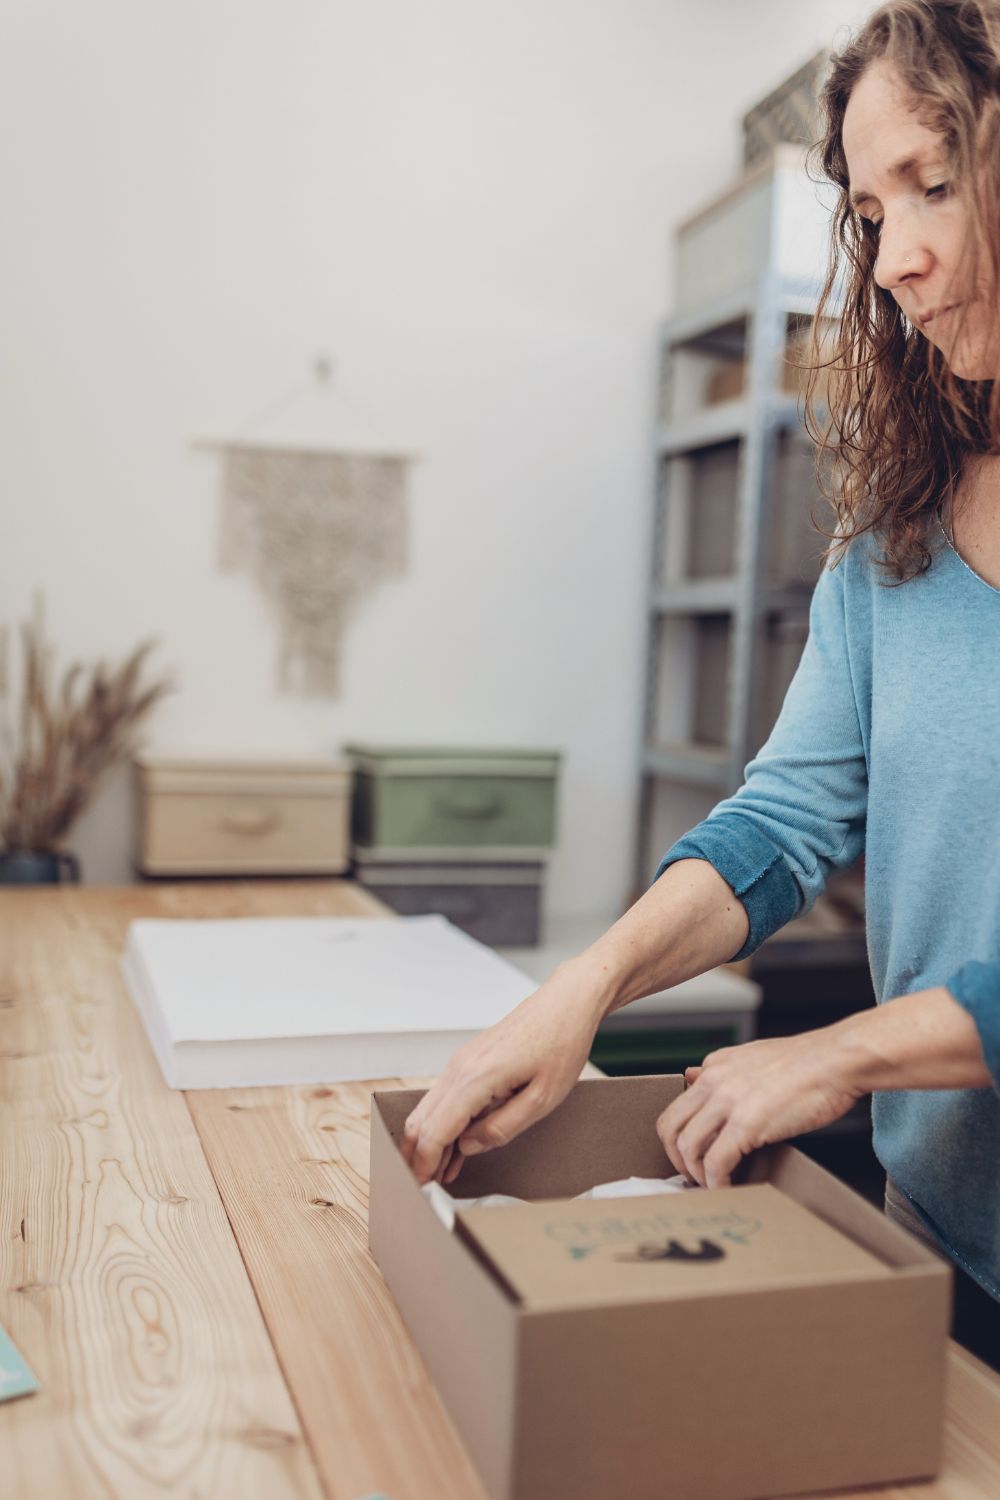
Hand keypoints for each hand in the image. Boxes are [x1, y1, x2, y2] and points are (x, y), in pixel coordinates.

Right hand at [401, 960, 601, 1185]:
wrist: (565, 1003)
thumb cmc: (561, 1045)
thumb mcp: (542, 1099)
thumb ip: (502, 1128)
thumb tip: (467, 1147)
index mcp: (476, 1078)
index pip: (436, 1130)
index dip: (425, 1163)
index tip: (421, 1189)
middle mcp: (460, 1068)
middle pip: (423, 1120)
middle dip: (418, 1156)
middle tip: (422, 1189)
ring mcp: (462, 1061)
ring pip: (429, 1109)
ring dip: (429, 1142)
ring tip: (437, 1175)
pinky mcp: (469, 1060)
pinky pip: (445, 1097)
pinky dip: (441, 1123)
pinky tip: (453, 1146)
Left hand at [656, 1027, 863, 1188]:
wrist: (838, 1060)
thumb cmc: (809, 1064)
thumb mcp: (755, 1058)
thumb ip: (725, 1072)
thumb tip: (694, 1077)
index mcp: (715, 1065)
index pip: (678, 1106)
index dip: (681, 1137)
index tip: (693, 1156)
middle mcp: (714, 1079)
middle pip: (670, 1127)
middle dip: (676, 1158)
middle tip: (693, 1176)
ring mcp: (728, 1101)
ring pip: (687, 1146)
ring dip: (696, 1174)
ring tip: (712, 1185)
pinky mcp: (747, 1123)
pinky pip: (716, 1162)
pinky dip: (716, 1182)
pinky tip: (727, 1188)